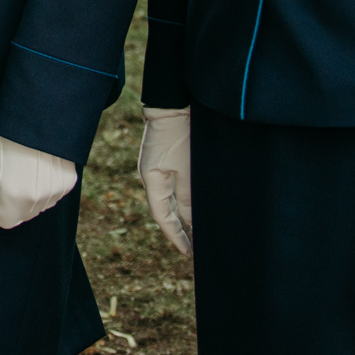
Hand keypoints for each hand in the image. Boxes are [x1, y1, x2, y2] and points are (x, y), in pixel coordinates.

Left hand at [0, 135, 77, 229]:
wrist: (37, 124)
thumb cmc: (8, 147)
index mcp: (13, 199)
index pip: (5, 222)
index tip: (0, 191)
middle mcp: (36, 200)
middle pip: (23, 216)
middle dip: (16, 204)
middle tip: (14, 177)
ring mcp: (54, 193)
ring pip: (39, 208)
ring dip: (33, 197)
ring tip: (28, 172)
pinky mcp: (68, 184)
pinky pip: (54, 196)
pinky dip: (48, 188)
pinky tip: (43, 170)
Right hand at [137, 106, 193, 256]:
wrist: (175, 102)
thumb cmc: (179, 133)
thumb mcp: (185, 169)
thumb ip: (187, 197)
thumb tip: (190, 222)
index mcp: (152, 180)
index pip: (163, 217)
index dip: (176, 236)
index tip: (188, 253)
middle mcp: (154, 178)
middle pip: (167, 211)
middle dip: (181, 231)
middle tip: (197, 250)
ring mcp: (162, 169)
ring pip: (174, 202)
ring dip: (186, 218)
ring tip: (202, 235)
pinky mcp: (171, 162)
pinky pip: (178, 189)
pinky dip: (187, 203)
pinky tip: (200, 209)